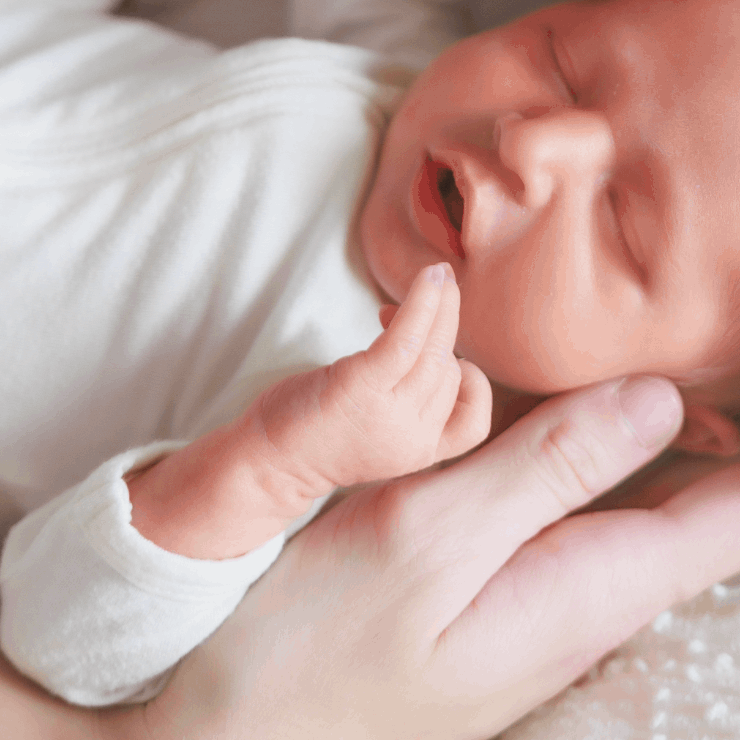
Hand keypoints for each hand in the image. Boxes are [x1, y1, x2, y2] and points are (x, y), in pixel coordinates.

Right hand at [121, 376, 739, 739]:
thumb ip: (545, 464)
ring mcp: (539, 619)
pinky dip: (631, 467)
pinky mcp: (492, 614)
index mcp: (590, 590)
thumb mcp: (423, 537)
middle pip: (716, 517)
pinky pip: (594, 526)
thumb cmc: (302, 655)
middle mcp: (585, 612)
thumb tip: (664, 397)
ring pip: (658, 518)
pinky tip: (631, 427)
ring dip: (712, 451)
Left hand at [128, 267, 490, 557]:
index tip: (445, 356)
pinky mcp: (363, 388)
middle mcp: (413, 440)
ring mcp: (390, 416)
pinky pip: (409, 336)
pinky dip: (423, 302)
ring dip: (441, 304)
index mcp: (421, 454)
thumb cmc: (319, 432)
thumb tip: (428, 333)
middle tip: (436, 290)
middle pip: (452, 372)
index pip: (473, 419)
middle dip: (446, 325)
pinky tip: (428, 278)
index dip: (471, 383)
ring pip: (437, 350)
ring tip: (435, 276)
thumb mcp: (381, 427)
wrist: (266, 463)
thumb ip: (409, 398)